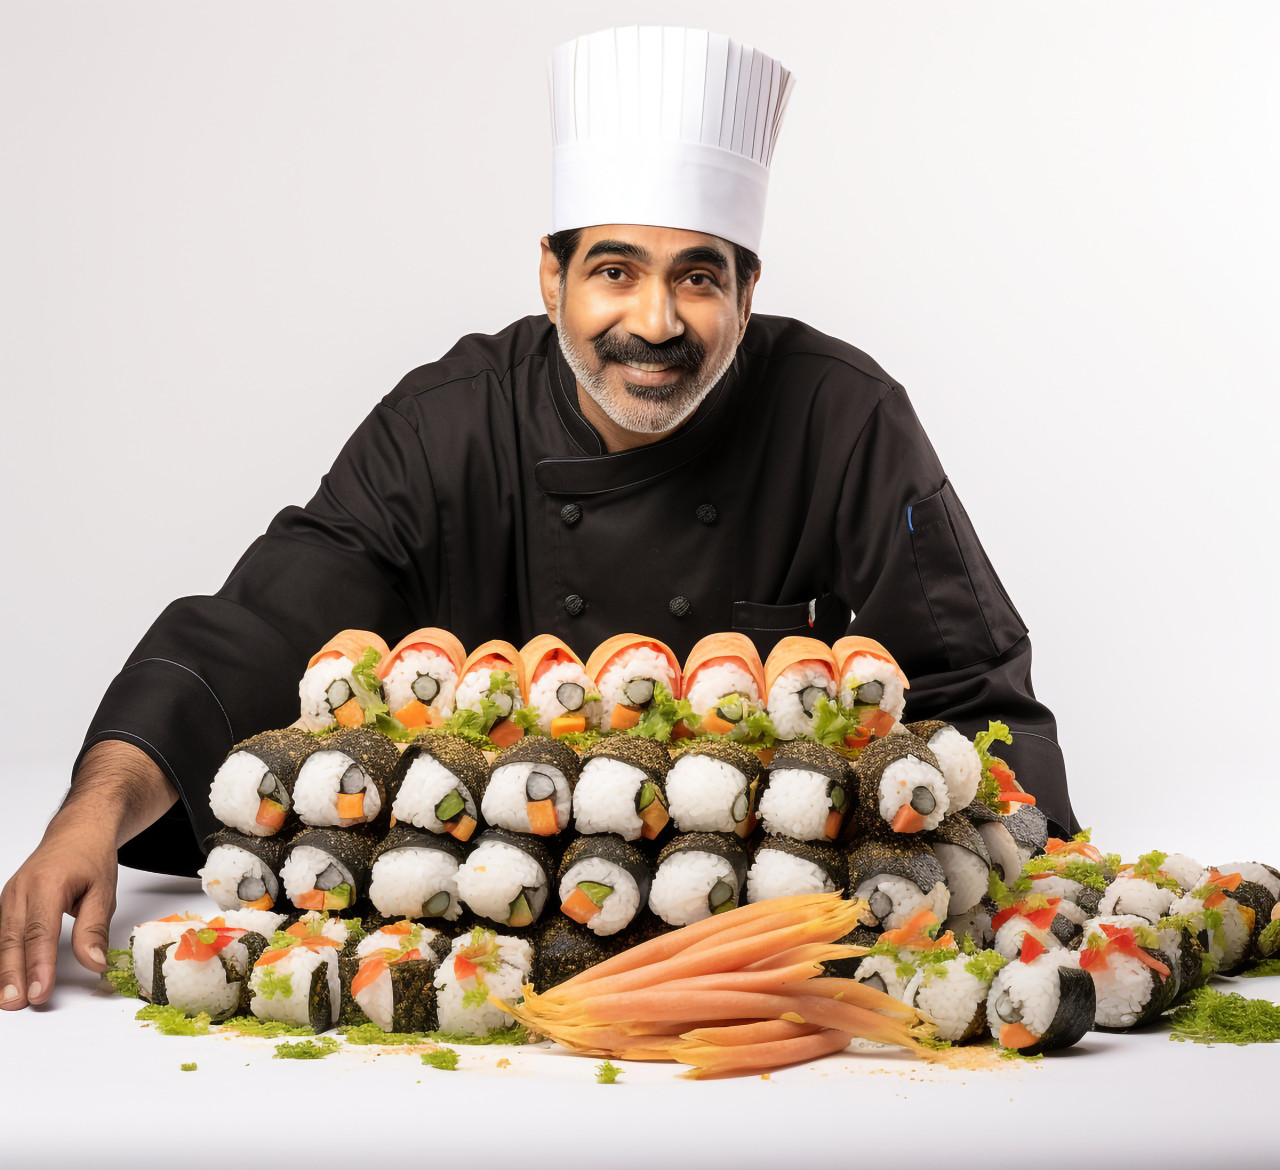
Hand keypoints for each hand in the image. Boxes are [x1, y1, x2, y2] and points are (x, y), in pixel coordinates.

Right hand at [1, 739, 175, 1009]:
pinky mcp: (7, 903)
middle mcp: (21, 890)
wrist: (77, 831)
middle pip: (13, 939)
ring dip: (4, 971)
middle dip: (13, 975)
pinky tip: (4, 979)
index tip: (40, 992)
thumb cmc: (91, 858)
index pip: (40, 932)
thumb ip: (95, 929)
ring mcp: (10, 896)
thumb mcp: (104, 890)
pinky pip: (0, 934)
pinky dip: (1, 957)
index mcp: (47, 884)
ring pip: (2, 939)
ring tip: (8, 1000)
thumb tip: (94, 964)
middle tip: (17, 1003)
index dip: (38, 965)